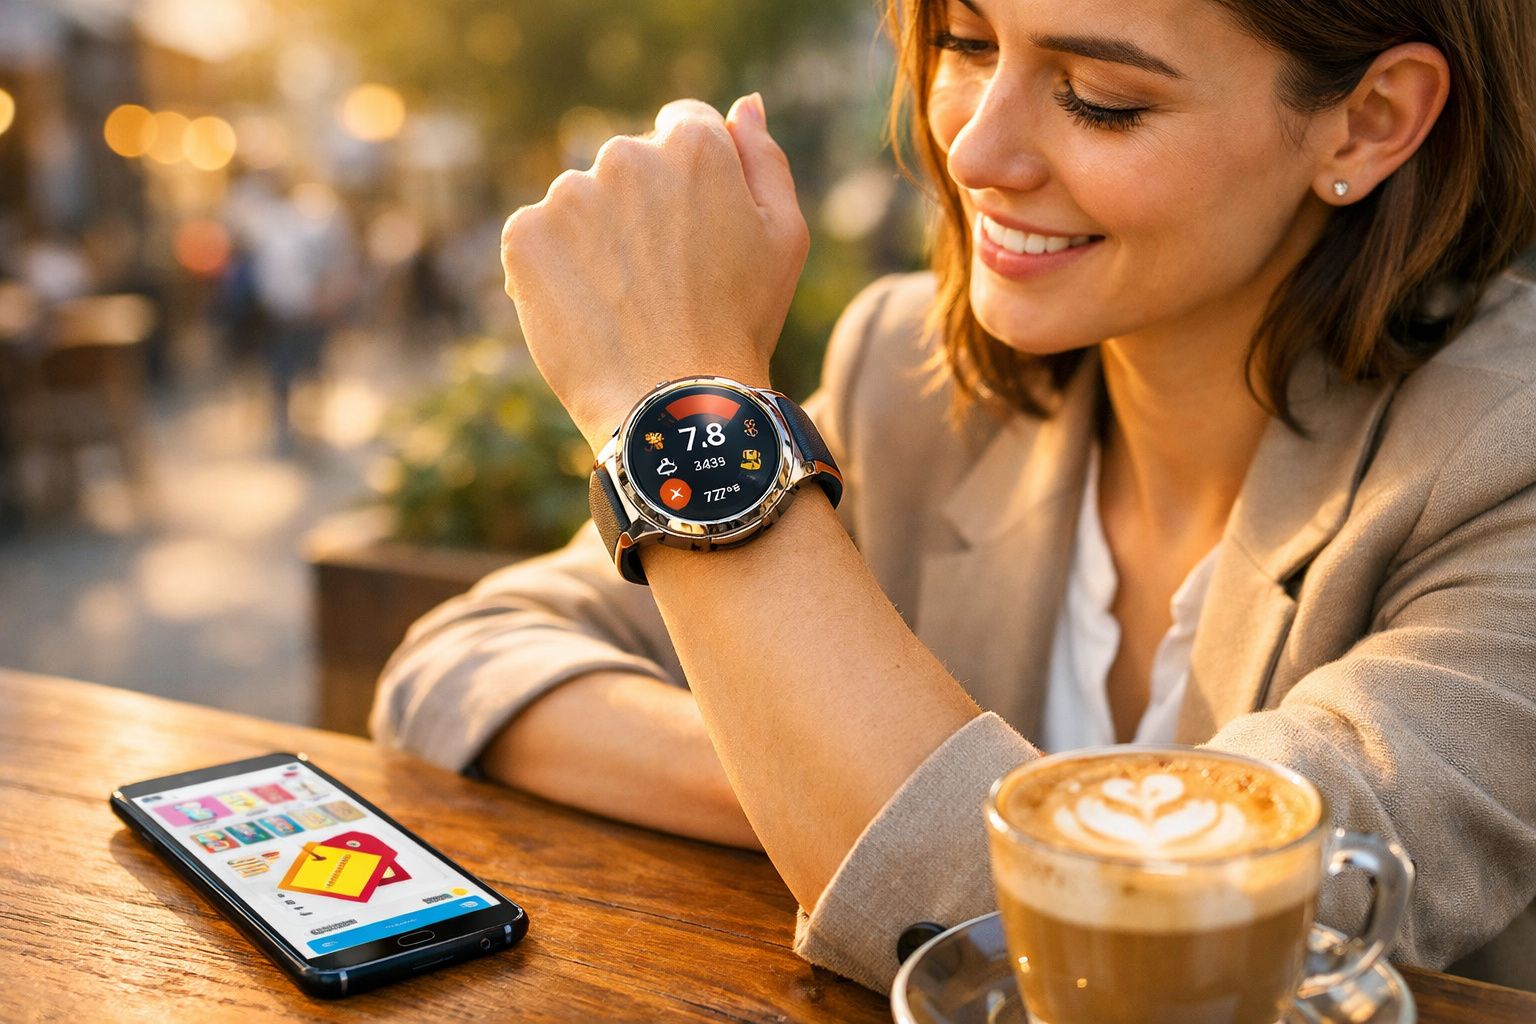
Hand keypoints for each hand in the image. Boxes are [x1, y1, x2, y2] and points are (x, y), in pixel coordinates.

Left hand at [500, 94, 809, 450]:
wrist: (673, 405)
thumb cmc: (740, 324)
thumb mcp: (784, 238)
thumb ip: (763, 159)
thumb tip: (742, 104)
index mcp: (694, 145)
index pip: (681, 126)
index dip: (690, 181)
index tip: (691, 234)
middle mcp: (626, 155)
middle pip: (628, 165)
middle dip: (641, 209)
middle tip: (663, 282)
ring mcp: (569, 194)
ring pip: (581, 204)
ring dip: (596, 241)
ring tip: (625, 304)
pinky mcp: (525, 236)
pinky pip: (537, 239)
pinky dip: (554, 271)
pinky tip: (587, 312)